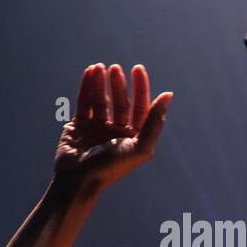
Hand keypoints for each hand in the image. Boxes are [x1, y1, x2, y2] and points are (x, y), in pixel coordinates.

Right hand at [54, 62, 172, 191]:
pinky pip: (84, 102)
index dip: (140, 88)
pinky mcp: (79, 126)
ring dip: (101, 82)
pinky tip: (90, 71)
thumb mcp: (140, 147)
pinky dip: (87, 86)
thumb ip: (155, 122)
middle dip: (118, 84)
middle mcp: (116, 132)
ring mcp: (97, 128)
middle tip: (115, 69)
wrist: (78, 180)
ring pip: (101, 99)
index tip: (137, 69)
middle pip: (120, 102)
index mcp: (133, 137)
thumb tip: (168, 95)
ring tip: (100, 66)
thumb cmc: (111, 168)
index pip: (140, 107)